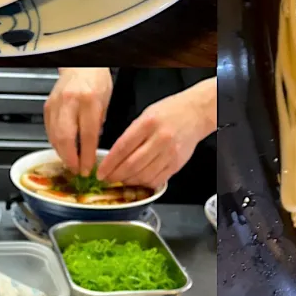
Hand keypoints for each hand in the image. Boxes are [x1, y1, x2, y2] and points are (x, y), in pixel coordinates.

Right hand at [43, 68, 112, 175]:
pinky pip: (49, 130)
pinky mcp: (47, 106)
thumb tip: (92, 147)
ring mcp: (56, 104)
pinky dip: (55, 142)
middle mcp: (70, 102)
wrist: (80, 64)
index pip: (87, 134)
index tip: (88, 168)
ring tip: (70, 162)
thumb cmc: (96, 78)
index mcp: (89, 99)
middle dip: (70, 159)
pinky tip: (62, 148)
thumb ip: (98, 123)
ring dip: (61, 153)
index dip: (87, 156)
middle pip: (65, 138)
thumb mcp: (106, 100)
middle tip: (76, 169)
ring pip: (54, 136)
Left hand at [98, 78, 215, 187]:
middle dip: (115, 176)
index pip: (122, 148)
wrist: (195, 113)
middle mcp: (159, 139)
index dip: (109, 164)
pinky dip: (144, 183)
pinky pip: (157, 180)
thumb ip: (131, 134)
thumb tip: (114, 156)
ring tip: (121, 180)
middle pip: (131, 165)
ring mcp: (169, 153)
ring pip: (143, 176)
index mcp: (148, 123)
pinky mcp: (177, 163)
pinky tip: (138, 180)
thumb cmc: (169, 111)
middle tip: (107, 179)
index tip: (100, 172)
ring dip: (128, 181)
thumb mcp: (145, 115)